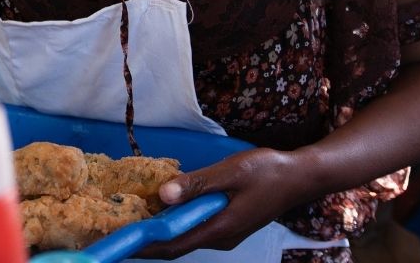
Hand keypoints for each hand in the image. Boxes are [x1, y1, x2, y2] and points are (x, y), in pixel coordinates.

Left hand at [133, 147, 312, 258]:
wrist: (300, 177)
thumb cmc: (268, 172)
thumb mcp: (230, 172)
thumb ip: (197, 185)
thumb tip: (163, 195)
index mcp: (220, 229)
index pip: (174, 246)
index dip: (145, 247)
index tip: (120, 243)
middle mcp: (221, 237)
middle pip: (177, 244)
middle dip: (148, 240)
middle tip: (119, 227)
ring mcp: (225, 232)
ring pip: (186, 235)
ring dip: (162, 229)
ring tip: (134, 217)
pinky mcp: (229, 223)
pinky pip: (196, 226)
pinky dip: (177, 221)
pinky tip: (165, 206)